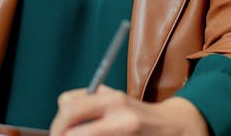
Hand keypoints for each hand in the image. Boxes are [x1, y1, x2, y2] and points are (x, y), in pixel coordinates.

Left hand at [49, 86, 208, 135]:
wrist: (173, 127)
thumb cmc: (137, 113)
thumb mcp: (113, 98)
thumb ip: (88, 100)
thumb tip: (61, 109)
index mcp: (113, 99)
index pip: (69, 109)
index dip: (58, 124)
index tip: (57, 132)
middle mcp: (120, 117)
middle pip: (72, 131)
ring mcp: (125, 133)